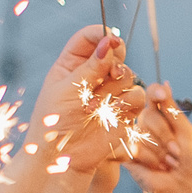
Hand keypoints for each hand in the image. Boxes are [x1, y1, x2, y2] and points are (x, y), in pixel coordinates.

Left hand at [27, 27, 146, 176]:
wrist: (62, 157)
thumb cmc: (53, 123)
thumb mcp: (67, 89)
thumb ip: (91, 66)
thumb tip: (109, 42)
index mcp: (72, 65)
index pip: (90, 38)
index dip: (102, 36)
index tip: (111, 39)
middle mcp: (93, 76)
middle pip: (115, 55)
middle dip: (113, 66)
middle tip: (107, 76)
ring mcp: (110, 93)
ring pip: (130, 76)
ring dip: (115, 90)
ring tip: (96, 107)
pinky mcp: (124, 111)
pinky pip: (138, 97)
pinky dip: (127, 104)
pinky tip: (111, 114)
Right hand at [133, 83, 191, 192]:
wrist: (177, 188)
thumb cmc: (186, 162)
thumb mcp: (186, 134)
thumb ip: (174, 111)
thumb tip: (165, 83)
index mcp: (160, 114)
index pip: (153, 94)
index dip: (155, 92)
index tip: (161, 94)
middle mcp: (144, 122)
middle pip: (149, 114)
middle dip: (166, 134)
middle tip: (176, 151)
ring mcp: (133, 136)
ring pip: (142, 131)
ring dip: (161, 150)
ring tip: (168, 162)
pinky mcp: (126, 152)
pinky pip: (136, 147)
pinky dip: (152, 159)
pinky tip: (157, 167)